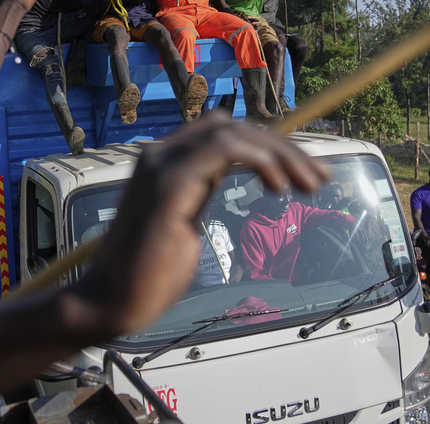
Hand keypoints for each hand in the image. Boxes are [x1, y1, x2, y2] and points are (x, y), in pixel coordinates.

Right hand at [77, 112, 328, 332]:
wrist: (109, 301)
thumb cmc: (148, 275)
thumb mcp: (187, 226)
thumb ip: (204, 197)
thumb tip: (235, 185)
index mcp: (166, 162)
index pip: (225, 133)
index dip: (270, 146)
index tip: (306, 173)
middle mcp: (161, 155)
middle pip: (233, 127)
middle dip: (283, 148)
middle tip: (320, 177)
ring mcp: (161, 165)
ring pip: (231, 132)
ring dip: (278, 153)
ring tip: (307, 185)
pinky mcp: (167, 184)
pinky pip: (223, 149)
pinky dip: (258, 159)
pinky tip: (277, 187)